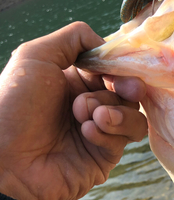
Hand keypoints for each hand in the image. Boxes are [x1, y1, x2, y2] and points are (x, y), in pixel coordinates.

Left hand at [0, 22, 146, 199]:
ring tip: (85, 115)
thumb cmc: (14, 106)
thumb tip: (105, 44)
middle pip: (129, 91)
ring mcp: (99, 132)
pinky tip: (85, 132)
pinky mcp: (104, 157)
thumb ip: (73, 38)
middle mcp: (90, 105)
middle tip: (120, 89)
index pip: (112, 69)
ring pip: (133, 115)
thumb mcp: (35, 56)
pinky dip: (108, 132)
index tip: (115, 67)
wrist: (5, 161)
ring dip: (115, 111)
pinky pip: (124, 139)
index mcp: (74, 81)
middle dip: (126, 87)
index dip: (119, 66)